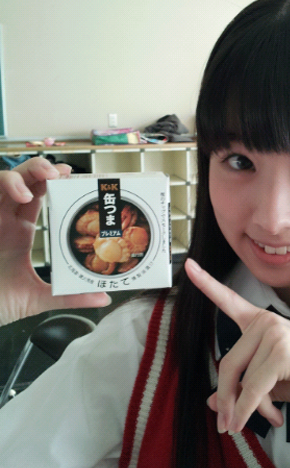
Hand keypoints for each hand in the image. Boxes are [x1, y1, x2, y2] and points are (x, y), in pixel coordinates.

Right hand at [0, 158, 110, 326]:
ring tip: (42, 180)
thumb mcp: (36, 300)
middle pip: (21, 180)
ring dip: (21, 174)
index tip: (72, 177)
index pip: (37, 195)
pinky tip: (21, 194)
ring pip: (1, 180)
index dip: (52, 181)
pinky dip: (4, 186)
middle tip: (60, 172)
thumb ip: (69, 296)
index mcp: (17, 232)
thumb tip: (102, 298)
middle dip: (40, 168)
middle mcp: (2, 221)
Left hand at [185, 258, 289, 428]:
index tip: (189, 266)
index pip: (229, 300)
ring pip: (241, 380)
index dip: (206, 283)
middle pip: (228, 364)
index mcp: (261, 321)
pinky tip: (262, 421)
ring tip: (269, 419)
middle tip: (226, 424)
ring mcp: (274, 333)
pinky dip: (249, 410)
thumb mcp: (269, 383)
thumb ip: (241, 387)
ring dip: (248, 408)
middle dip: (227, 398)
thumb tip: (211, 403)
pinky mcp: (282, 352)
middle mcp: (265, 321)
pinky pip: (254, 388)